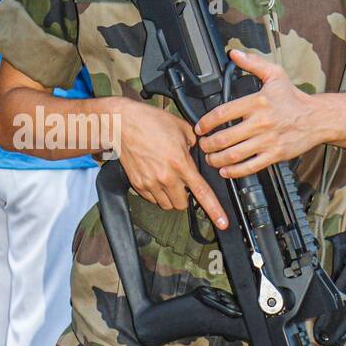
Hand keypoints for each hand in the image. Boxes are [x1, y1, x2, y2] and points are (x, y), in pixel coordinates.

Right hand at [116, 98, 228, 228]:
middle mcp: (166, 177)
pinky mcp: (137, 184)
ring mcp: (150, 183)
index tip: (222, 223)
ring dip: (170, 197)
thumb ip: (194, 144)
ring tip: (167, 180)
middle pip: (182, 205)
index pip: (202, 192)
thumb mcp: (182, 128)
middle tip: (182, 184)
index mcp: (180, 163)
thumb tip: (197, 153)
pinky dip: (156, 194)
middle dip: (185, 198)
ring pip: (166, 205)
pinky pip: (152, 199)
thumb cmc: (150, 122)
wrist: (123, 123)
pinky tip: (155, 178)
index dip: (214, 210)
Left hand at [195, 49, 325, 177]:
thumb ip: (253, 63)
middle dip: (207, 144)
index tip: (200, 128)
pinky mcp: (275, 155)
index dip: (205, 123)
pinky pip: (250, 167)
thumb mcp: (275, 75)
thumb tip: (234, 54)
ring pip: (234, 155)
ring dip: (216, 159)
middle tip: (202, 145)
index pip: (222, 113)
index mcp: (257, 102)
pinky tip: (226, 170)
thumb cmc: (294, 99)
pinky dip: (234, 171)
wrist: (318, 118)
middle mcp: (261, 122)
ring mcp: (268, 140)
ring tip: (210, 158)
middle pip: (224, 138)